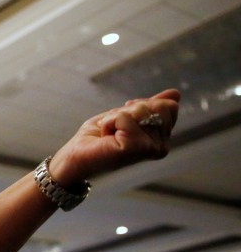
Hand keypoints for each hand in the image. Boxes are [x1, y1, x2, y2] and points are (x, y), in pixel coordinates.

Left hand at [48, 89, 179, 184]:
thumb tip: (176, 94)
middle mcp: (161, 147)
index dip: (142, 105)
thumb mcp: (125, 116)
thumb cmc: (97, 138)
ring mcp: (151, 149)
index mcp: (162, 139)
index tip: (124, 119)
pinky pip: (124, 118)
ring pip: (141, 110)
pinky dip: (109, 122)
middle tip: (115, 127)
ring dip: (118, 116)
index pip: (169, 106)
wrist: (75, 157)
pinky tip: (106, 138)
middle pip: (159, 106)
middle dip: (131, 110)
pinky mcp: (136, 148)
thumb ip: (149, 107)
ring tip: (110, 133)